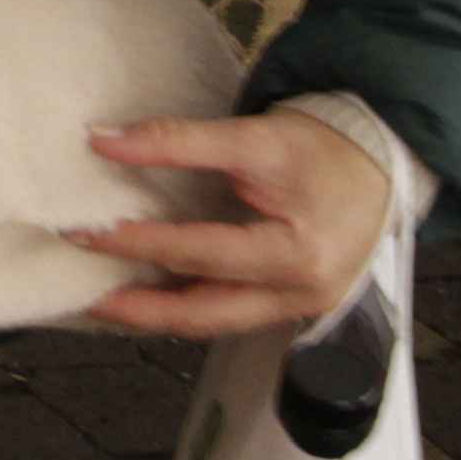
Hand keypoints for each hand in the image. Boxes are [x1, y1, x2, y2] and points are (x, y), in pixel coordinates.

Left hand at [77, 111, 390, 336]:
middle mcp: (300, 293)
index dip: (139, 243)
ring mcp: (298, 306)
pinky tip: (146, 294)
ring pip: (214, 322)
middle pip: (205, 313)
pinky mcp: (290, 305)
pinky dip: (185, 307)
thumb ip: (178, 141)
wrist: (379, 165)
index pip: (202, 254)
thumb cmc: (322, 151)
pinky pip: (228, 314)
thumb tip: (101, 139)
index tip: (83, 232)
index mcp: (298, 255)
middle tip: (81, 296)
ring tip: (101, 301)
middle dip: (139, 308)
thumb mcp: (255, 137)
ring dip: (156, 315)